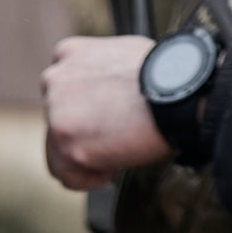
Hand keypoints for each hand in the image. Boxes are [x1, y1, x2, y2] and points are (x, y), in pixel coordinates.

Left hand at [42, 34, 164, 189]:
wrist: (176, 92)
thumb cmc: (165, 76)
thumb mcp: (125, 54)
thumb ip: (102, 71)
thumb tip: (106, 88)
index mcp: (68, 54)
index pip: (61, 94)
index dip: (86, 113)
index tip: (107, 119)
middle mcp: (55, 79)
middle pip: (57, 123)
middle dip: (85, 136)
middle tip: (117, 137)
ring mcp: (56, 110)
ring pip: (58, 152)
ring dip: (88, 158)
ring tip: (119, 150)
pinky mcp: (65, 140)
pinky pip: (68, 175)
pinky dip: (90, 178)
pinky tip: (114, 165)